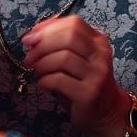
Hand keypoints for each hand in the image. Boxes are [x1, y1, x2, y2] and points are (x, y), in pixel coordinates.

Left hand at [22, 16, 136, 136]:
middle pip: (69, 37)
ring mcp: (97, 74)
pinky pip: (59, 80)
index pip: (74, 23)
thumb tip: (33, 35)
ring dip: (42, 64)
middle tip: (29, 56)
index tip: (32, 37)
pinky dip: (45, 80)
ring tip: (37, 72)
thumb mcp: (78, 58)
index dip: (49, 27)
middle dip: (43, 44)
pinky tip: (43, 84)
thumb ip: (61, 44)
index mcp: (99, 41)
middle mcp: (101, 55)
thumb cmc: (85, 82)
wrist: (107, 112)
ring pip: (63, 58)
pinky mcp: (89, 93)